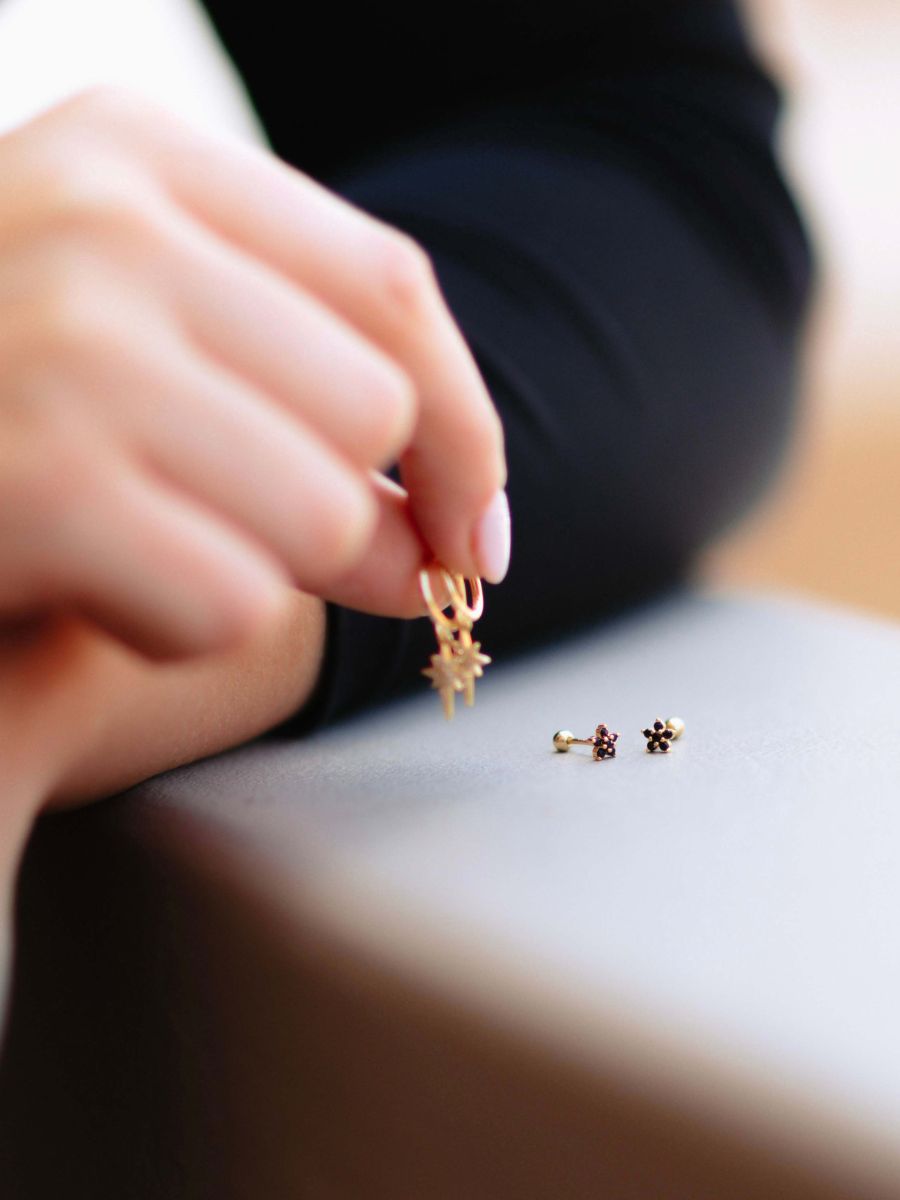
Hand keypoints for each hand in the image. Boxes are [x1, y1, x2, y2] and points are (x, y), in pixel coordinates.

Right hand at [0, 88, 508, 658]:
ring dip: (262, 572)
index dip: (464, 428)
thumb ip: (299, 411)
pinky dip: (184, 628)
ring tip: (149, 554)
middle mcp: (98, 218)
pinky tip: (92, 595)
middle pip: (368, 406)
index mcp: (133, 155)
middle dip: (357, 518)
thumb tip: (452, 541)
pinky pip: (233, 601)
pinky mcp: (34, 479)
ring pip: (321, 512)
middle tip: (276, 552)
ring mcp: (61, 342)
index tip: (475, 531)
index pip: (392, 288)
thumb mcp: (133, 348)